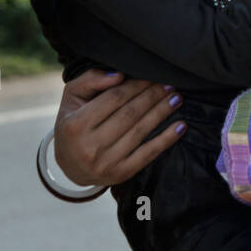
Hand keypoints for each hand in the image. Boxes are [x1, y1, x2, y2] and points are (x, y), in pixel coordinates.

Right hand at [53, 70, 184, 186]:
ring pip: (141, 131)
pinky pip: (148, 154)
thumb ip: (91, 80)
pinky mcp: (121, 175)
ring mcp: (106, 163)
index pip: (114, 99)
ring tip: (176, 98)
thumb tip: (119, 76)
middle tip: (169, 84)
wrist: (69, 164)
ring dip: (162, 112)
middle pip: (130, 114)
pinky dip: (167, 140)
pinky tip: (180, 126)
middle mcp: (90, 146)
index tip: (151, 76)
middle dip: (152, 96)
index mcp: (76, 125)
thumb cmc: (73, 122)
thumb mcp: (73, 96)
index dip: (136, 85)